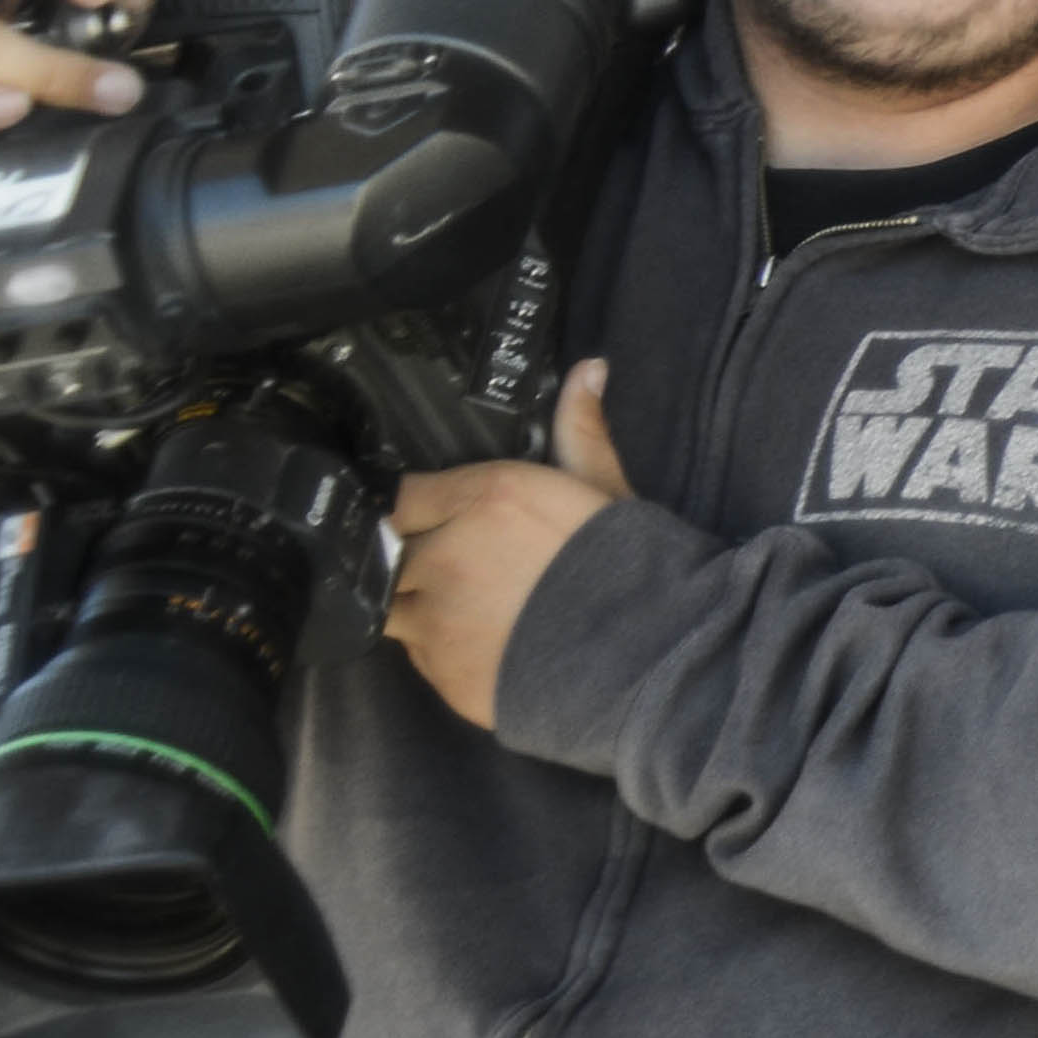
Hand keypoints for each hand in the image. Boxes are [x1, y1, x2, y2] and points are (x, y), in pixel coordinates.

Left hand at [380, 361, 631, 732]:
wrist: (649, 660)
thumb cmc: (629, 568)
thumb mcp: (605, 491)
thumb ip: (580, 431)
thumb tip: (589, 368)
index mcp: (484, 499)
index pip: (404, 495)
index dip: (422, 509)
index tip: (440, 520)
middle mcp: (445, 554)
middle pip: (388, 551)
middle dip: (413, 558)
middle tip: (456, 570)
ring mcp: (436, 617)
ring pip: (393, 605)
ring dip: (416, 606)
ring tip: (462, 612)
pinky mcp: (442, 670)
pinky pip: (418, 656)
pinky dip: (440, 651)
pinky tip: (485, 646)